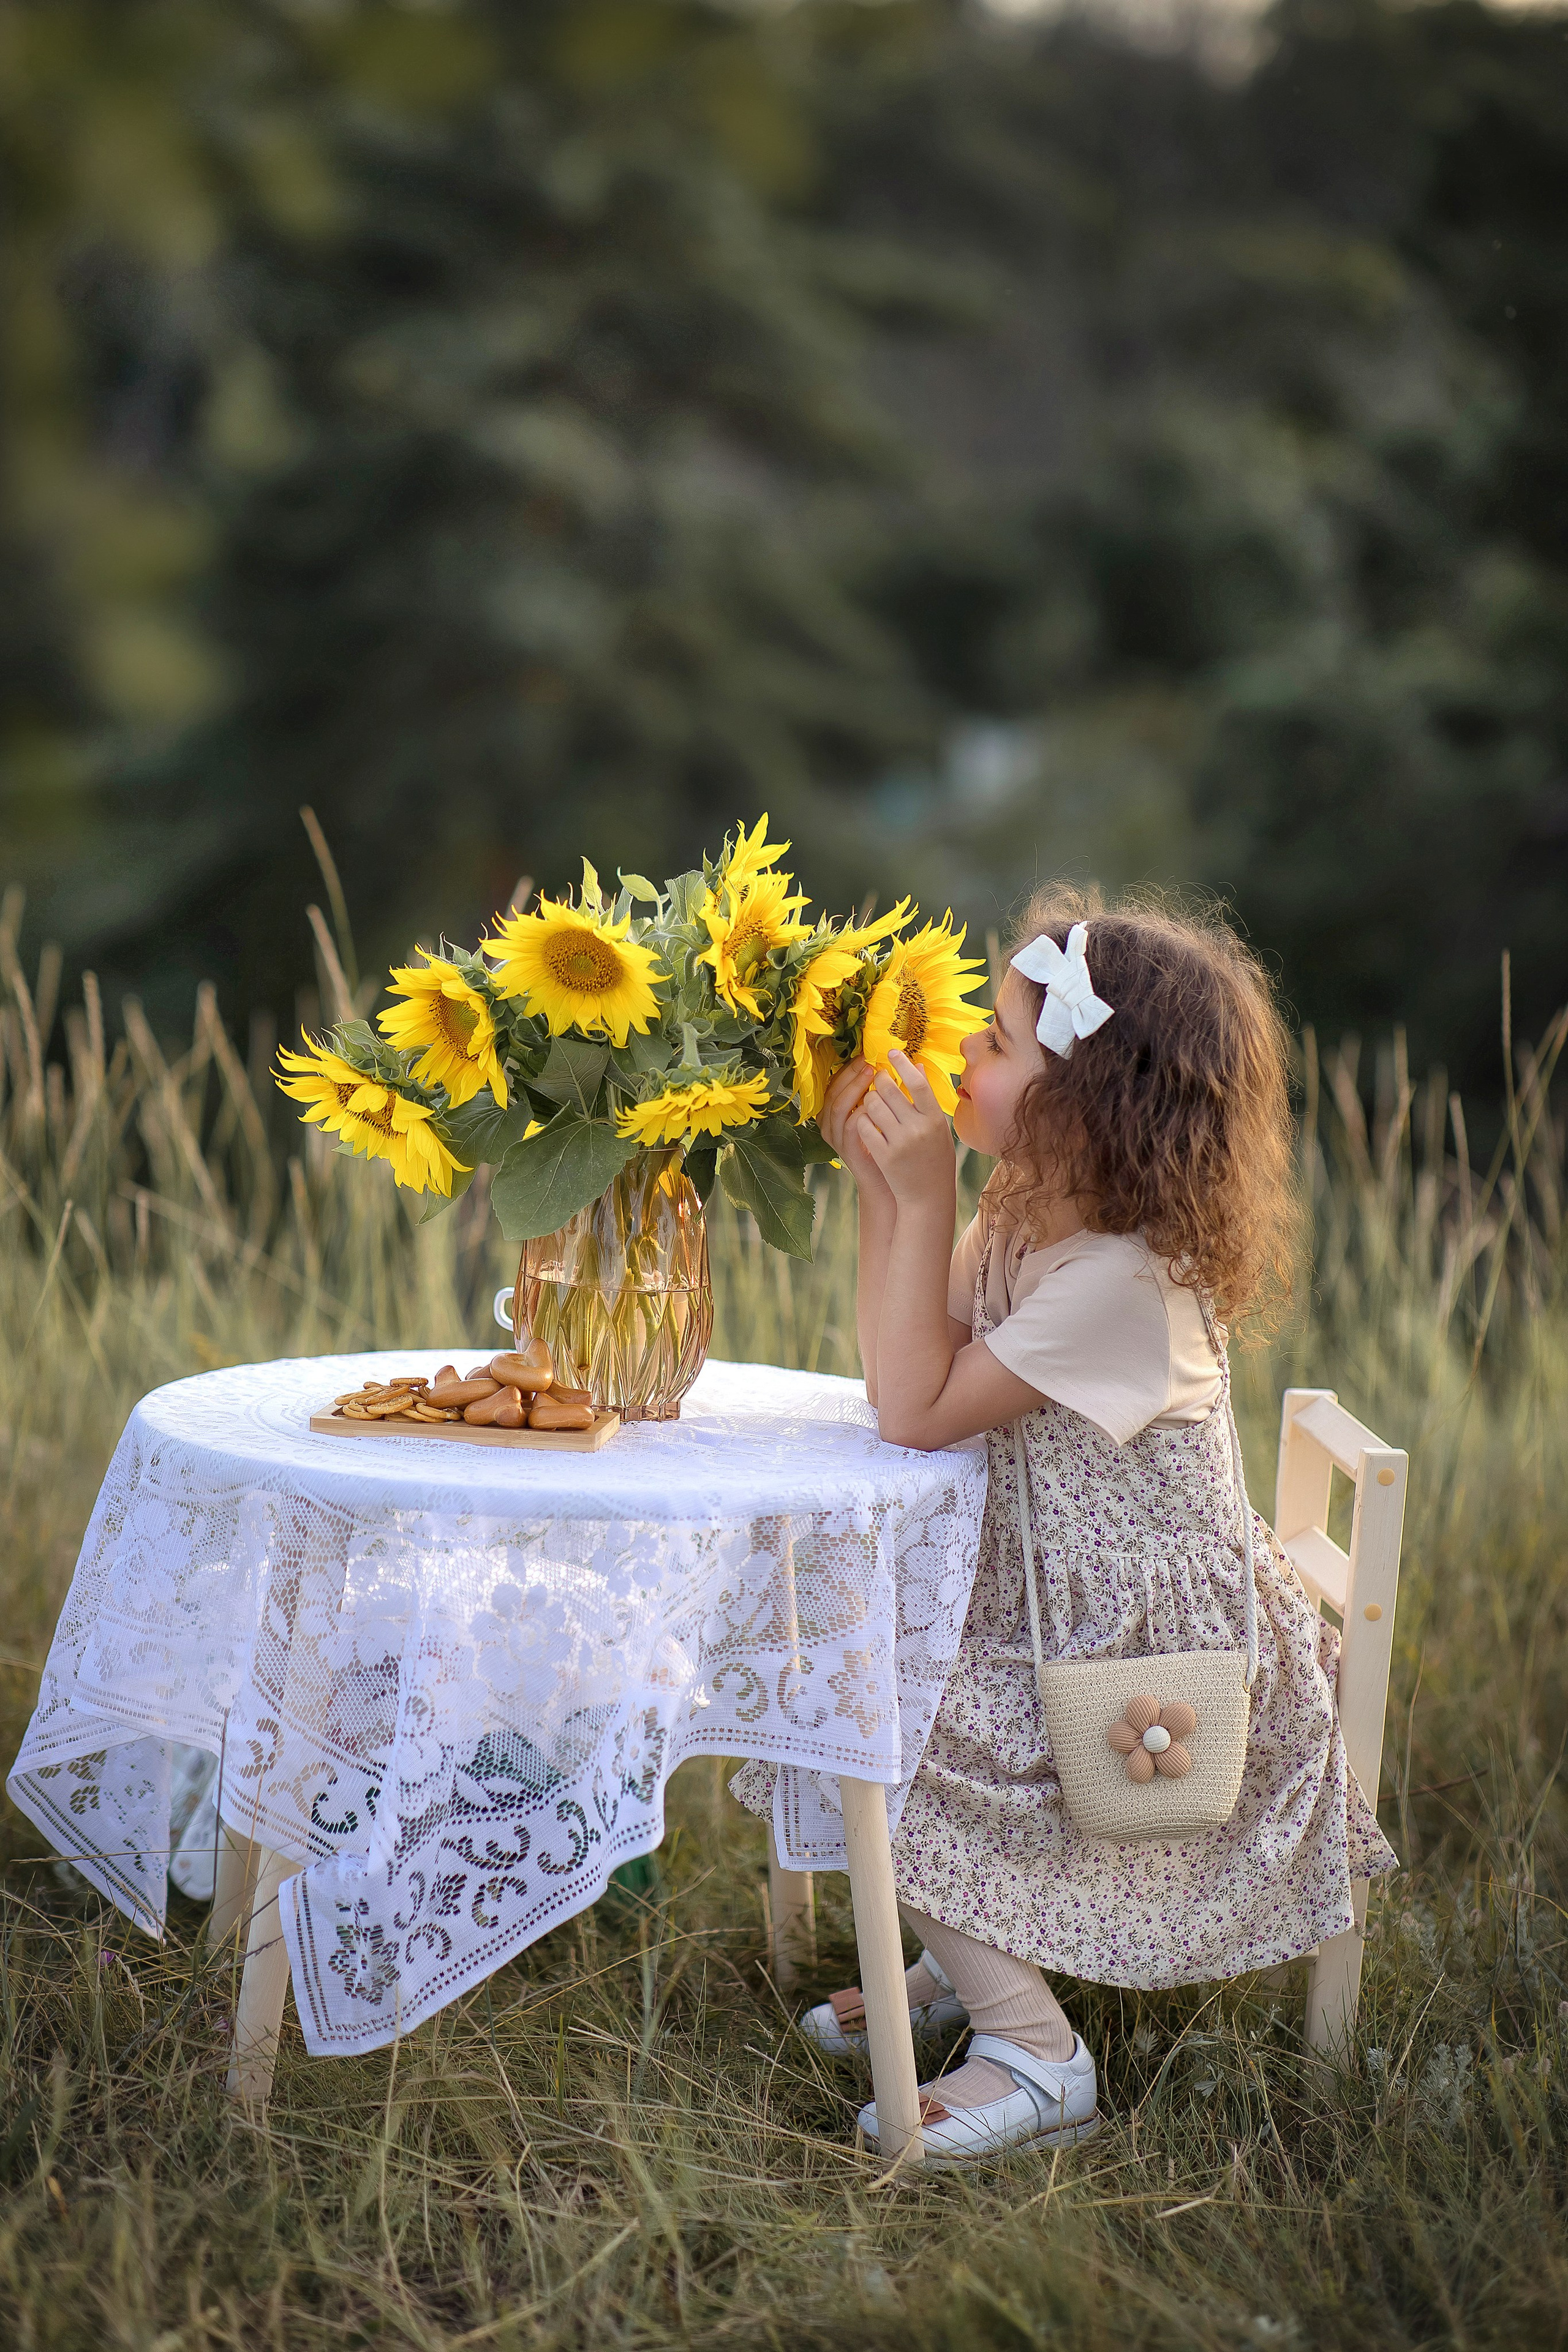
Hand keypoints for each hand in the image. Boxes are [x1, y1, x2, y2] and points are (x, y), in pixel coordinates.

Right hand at [821, 1057, 893, 1211]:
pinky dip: (861, 1111)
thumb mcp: (891, 1113)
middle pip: (834, 1091)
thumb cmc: (893, 1145)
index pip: (837, 1083)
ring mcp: (838, 1138)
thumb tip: (917, 1062)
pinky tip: (874, 1102)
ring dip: (854, 1088)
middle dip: (851, 1074)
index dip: (851, 1068)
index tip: (868, 1055)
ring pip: (838, 1106)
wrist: (891, 1181)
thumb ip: (896, 1090)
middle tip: (868, 1062)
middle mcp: (832, 1124)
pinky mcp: (848, 1150)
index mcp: (838, 1112)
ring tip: (871, 1075)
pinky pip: (850, 1126)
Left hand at [852, 1052, 956, 1208]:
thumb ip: (927, 1099)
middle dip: (879, 1079)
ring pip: (873, 1105)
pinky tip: (866, 1120)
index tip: (892, 1052)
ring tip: (872, 1101)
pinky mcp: (883, 1154)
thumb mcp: (938, 1128)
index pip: (918, 1083)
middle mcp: (918, 1128)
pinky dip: (862, 1119)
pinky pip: (864, 1125)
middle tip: (876, 1076)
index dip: (903, 1064)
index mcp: (935, 1119)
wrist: (927, 1195)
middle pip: (890, 1090)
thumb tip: (918, 1065)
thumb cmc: (934, 1159)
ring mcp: (900, 1142)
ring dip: (868, 1098)